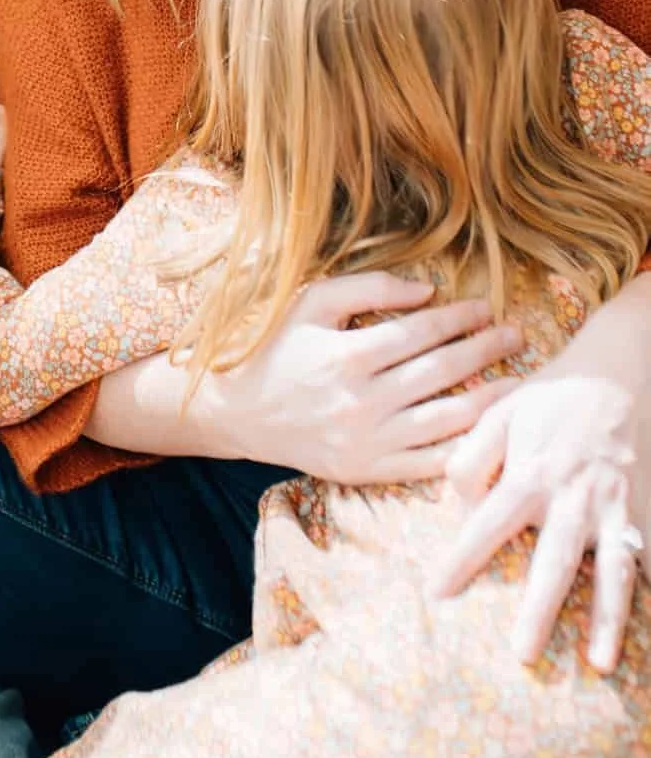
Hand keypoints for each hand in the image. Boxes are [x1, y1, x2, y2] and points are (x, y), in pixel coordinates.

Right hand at [197, 273, 524, 482]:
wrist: (238, 412)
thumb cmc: (276, 348)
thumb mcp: (311, 303)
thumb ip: (369, 288)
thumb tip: (428, 291)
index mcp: (347, 354)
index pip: (421, 331)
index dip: (460, 317)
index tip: (486, 307)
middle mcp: (361, 400)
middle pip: (442, 371)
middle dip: (486, 349)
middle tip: (516, 335)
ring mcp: (367, 440)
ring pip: (447, 420)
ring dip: (489, 399)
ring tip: (518, 382)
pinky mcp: (368, 470)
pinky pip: (429, 462)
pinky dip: (464, 447)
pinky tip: (489, 431)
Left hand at [431, 371, 650, 672]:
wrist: (622, 368)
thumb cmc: (553, 393)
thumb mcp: (500, 410)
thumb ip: (472, 455)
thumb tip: (464, 503)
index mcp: (530, 474)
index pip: (487, 525)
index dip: (460, 560)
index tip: (437, 593)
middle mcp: (575, 497)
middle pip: (555, 563)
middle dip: (539, 611)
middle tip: (523, 656)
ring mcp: (617, 506)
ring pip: (616, 571)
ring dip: (609, 619)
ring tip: (602, 663)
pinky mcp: (647, 507)